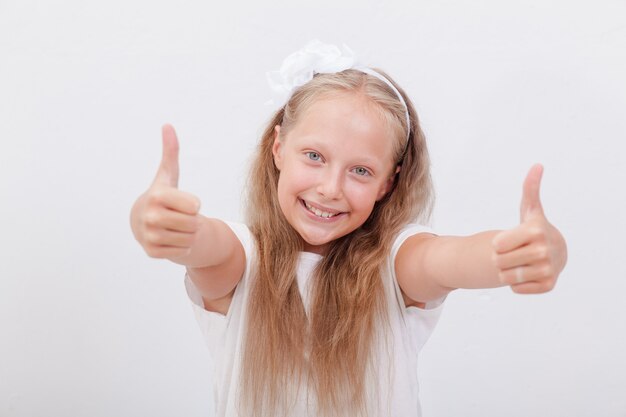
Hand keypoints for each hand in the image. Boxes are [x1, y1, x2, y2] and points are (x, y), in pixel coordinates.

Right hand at [130, 124, 201, 258]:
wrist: (142, 221)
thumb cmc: (162, 195)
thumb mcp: (168, 175)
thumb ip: (170, 152)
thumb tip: (167, 125)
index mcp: (157, 196)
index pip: (194, 206)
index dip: (193, 204)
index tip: (182, 201)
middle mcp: (151, 216)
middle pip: (193, 223)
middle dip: (191, 220)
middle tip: (179, 215)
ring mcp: (149, 236)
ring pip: (189, 238)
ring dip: (187, 234)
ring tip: (175, 226)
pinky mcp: (151, 252)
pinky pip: (182, 251)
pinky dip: (181, 246)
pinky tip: (170, 237)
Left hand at [491, 164, 567, 293]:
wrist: (556, 252)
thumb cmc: (535, 229)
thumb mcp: (530, 210)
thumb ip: (529, 189)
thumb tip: (537, 165)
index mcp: (535, 231)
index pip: (496, 245)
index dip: (499, 243)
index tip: (511, 239)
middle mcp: (544, 251)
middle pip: (499, 261)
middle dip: (502, 258)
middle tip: (515, 252)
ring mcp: (548, 269)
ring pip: (506, 277)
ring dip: (507, 271)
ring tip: (519, 262)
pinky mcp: (548, 285)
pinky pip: (517, 288)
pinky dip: (517, 283)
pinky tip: (528, 272)